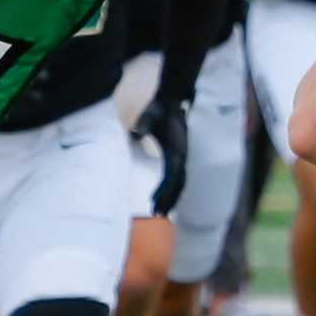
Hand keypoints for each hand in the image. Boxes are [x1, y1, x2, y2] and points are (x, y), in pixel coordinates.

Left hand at [134, 95, 189, 215]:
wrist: (170, 101)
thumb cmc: (157, 109)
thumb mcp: (148, 116)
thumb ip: (142, 125)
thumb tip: (134, 133)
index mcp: (176, 150)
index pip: (172, 177)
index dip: (165, 191)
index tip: (155, 203)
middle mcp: (182, 156)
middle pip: (178, 184)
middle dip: (169, 200)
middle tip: (157, 214)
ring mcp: (182, 156)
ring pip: (180, 182)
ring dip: (171, 197)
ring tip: (159, 210)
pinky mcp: (178, 155)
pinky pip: (176, 176)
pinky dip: (171, 188)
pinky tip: (160, 194)